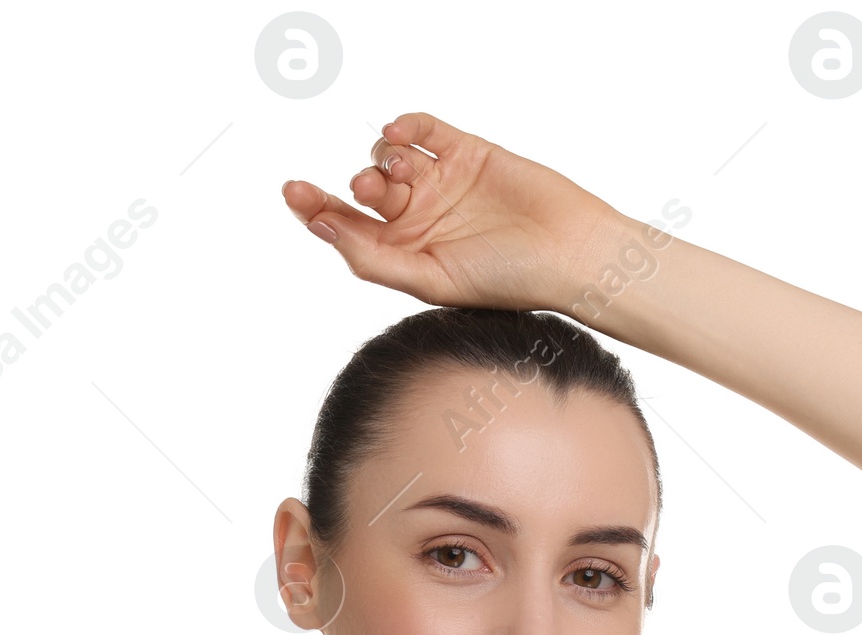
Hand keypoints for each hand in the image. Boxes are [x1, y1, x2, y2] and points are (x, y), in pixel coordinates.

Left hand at [280, 110, 627, 312]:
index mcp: (406, 255)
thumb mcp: (431, 281)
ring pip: (387, 158)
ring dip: (382, 161)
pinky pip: (420, 129)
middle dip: (357, 189)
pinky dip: (404, 126)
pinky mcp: (464, 151)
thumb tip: (322, 228)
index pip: (346, 228)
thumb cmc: (508, 279)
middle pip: (362, 192)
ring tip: (401, 174)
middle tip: (371, 192)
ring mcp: (441, 182)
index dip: (314, 209)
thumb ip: (374, 259)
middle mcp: (419, 219)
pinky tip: (399, 135)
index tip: (293, 192)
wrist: (569, 251)